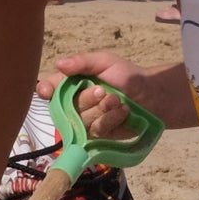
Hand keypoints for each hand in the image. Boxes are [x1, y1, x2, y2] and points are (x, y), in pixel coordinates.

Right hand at [45, 50, 166, 135]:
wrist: (152, 97)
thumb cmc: (128, 77)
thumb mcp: (106, 62)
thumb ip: (83, 62)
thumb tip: (59, 64)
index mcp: (72, 84)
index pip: (51, 88)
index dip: (46, 90)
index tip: (46, 91)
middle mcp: (74, 104)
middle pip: (65, 107)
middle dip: (86, 99)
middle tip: (104, 91)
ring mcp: (85, 122)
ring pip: (80, 121)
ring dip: (101, 110)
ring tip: (118, 101)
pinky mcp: (97, 137)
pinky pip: (95, 131)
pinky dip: (110, 120)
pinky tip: (123, 112)